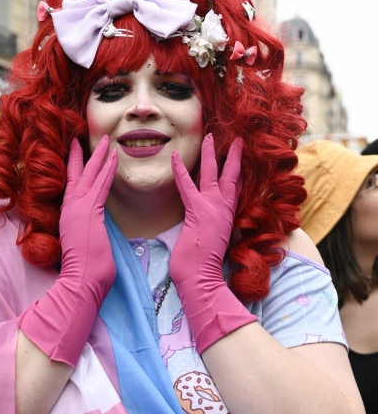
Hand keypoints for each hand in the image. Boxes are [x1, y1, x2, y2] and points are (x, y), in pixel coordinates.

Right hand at [18, 136, 117, 365]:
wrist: (81, 281)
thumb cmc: (86, 270)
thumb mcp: (87, 245)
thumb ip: (90, 233)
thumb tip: (96, 233)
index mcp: (69, 215)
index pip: (73, 186)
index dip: (75, 168)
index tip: (79, 153)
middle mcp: (71, 208)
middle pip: (77, 175)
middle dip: (85, 155)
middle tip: (89, 138)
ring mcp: (77, 208)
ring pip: (88, 175)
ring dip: (98, 156)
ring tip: (105, 141)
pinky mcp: (87, 211)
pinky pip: (99, 184)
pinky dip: (106, 169)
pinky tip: (113, 157)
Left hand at [170, 134, 256, 353]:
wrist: (202, 278)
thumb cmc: (204, 263)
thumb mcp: (214, 240)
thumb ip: (214, 226)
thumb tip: (212, 221)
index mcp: (228, 214)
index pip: (236, 187)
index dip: (238, 170)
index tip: (239, 157)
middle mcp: (224, 208)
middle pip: (230, 176)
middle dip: (232, 156)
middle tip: (234, 140)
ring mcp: (212, 208)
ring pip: (213, 173)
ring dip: (211, 154)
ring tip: (210, 136)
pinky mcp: (198, 210)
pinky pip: (187, 185)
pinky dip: (180, 170)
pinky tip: (174, 156)